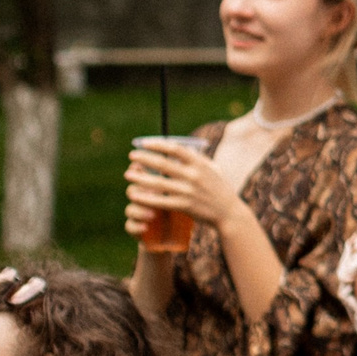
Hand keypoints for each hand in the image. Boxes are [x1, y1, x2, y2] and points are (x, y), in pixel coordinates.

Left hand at [126, 140, 240, 230]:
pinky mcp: (184, 206)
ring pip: (158, 183)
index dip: (157, 144)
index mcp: (200, 163)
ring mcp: (188, 191)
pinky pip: (160, 201)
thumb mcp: (212, 168)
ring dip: (140, 178)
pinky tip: (135, 195)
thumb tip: (176, 148)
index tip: (143, 143)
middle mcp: (193, 176)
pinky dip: (146, 198)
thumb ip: (196, 158)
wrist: (228, 212)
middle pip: (163, 164)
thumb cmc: (219, 187)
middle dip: (144, 159)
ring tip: (128, 174)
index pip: (175, 149)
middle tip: (132, 156)